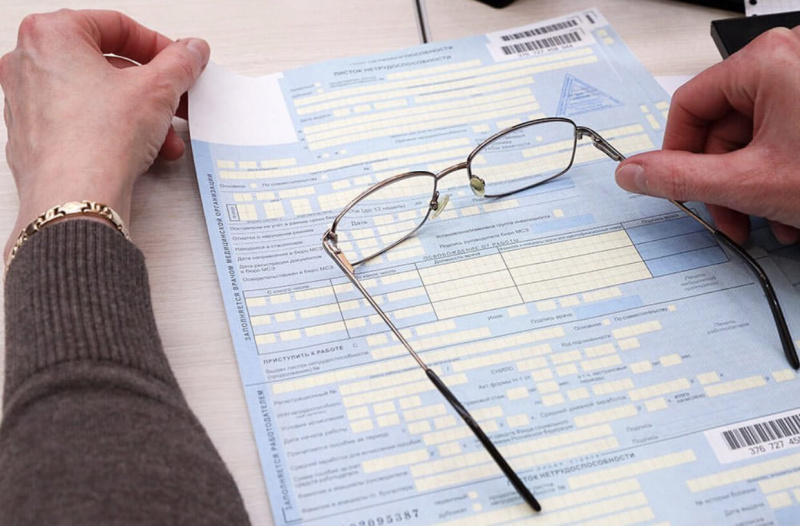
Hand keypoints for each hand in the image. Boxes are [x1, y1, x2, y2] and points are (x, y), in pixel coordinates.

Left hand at [0, 9, 209, 258]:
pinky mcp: (33, 137)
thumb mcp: (158, 90)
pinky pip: (82, 122)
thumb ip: (180, 63)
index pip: (116, 26)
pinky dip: (114, 131)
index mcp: (50, 34)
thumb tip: (190, 52)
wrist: (75, 199)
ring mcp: (26, 102)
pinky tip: (142, 150)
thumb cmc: (97, 141)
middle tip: (176, 98)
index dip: (158, 45)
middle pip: (106, 63)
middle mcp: (28, 62)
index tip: (179, 62)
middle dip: (151, 87)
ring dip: (139, 113)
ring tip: (166, 135)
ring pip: (96, 96)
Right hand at [615, 27, 799, 244]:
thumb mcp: (751, 182)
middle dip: (724, 184)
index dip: (676, 154)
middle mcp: (788, 60)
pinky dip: (780, 175)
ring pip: (754, 137)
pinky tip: (792, 209)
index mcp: (764, 62)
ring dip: (753, 188)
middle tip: (731, 220)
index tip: (678, 188)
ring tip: (770, 222)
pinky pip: (782, 135)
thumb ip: (681, 179)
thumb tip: (633, 173)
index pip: (687, 106)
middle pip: (722, 126)